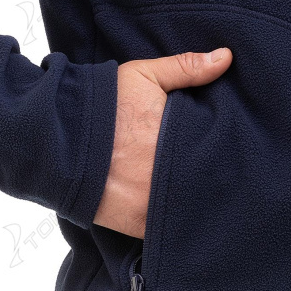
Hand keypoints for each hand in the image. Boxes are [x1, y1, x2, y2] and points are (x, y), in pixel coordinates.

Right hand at [93, 47, 232, 237]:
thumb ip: (186, 68)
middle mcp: (173, 176)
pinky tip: (187, 219)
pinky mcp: (141, 227)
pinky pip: (170, 233)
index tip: (234, 150)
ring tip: (207, 198)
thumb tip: (227, 57)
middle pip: (210, 184)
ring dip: (201, 205)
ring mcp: (158, 205)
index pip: (220, 151)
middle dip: (218, 180)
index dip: (229, 152)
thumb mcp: (143, 77)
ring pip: (194, 211)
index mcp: (180, 141)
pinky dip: (180, 229)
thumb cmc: (102, 105)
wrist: (57, 141)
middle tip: (224, 176)